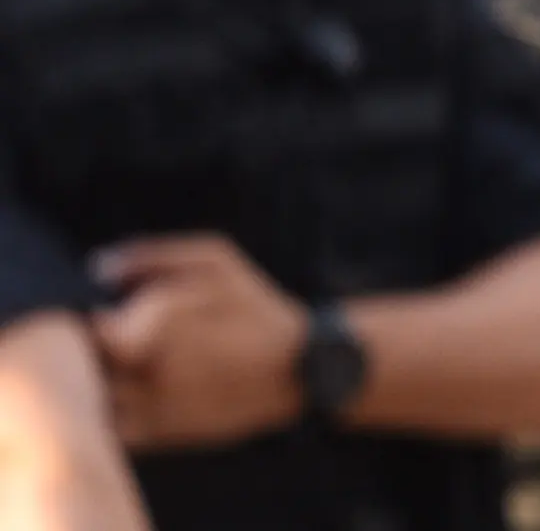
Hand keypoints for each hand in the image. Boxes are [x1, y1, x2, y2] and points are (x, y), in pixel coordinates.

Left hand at [90, 235, 306, 450]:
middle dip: (93, 351)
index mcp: (152, 327)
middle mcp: (146, 373)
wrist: (302, 368)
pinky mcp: (165, 434)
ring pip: (96, 399)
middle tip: (111, 338)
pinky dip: (115, 412)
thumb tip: (98, 268)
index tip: (104, 309)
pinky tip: (137, 391)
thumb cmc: (257, 307)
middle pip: (86, 366)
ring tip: (126, 365)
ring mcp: (154, 408)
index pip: (88, 328)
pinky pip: (116, 428)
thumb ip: (154, 256)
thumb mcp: (218, 260)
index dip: (90, 318)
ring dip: (101, 383)